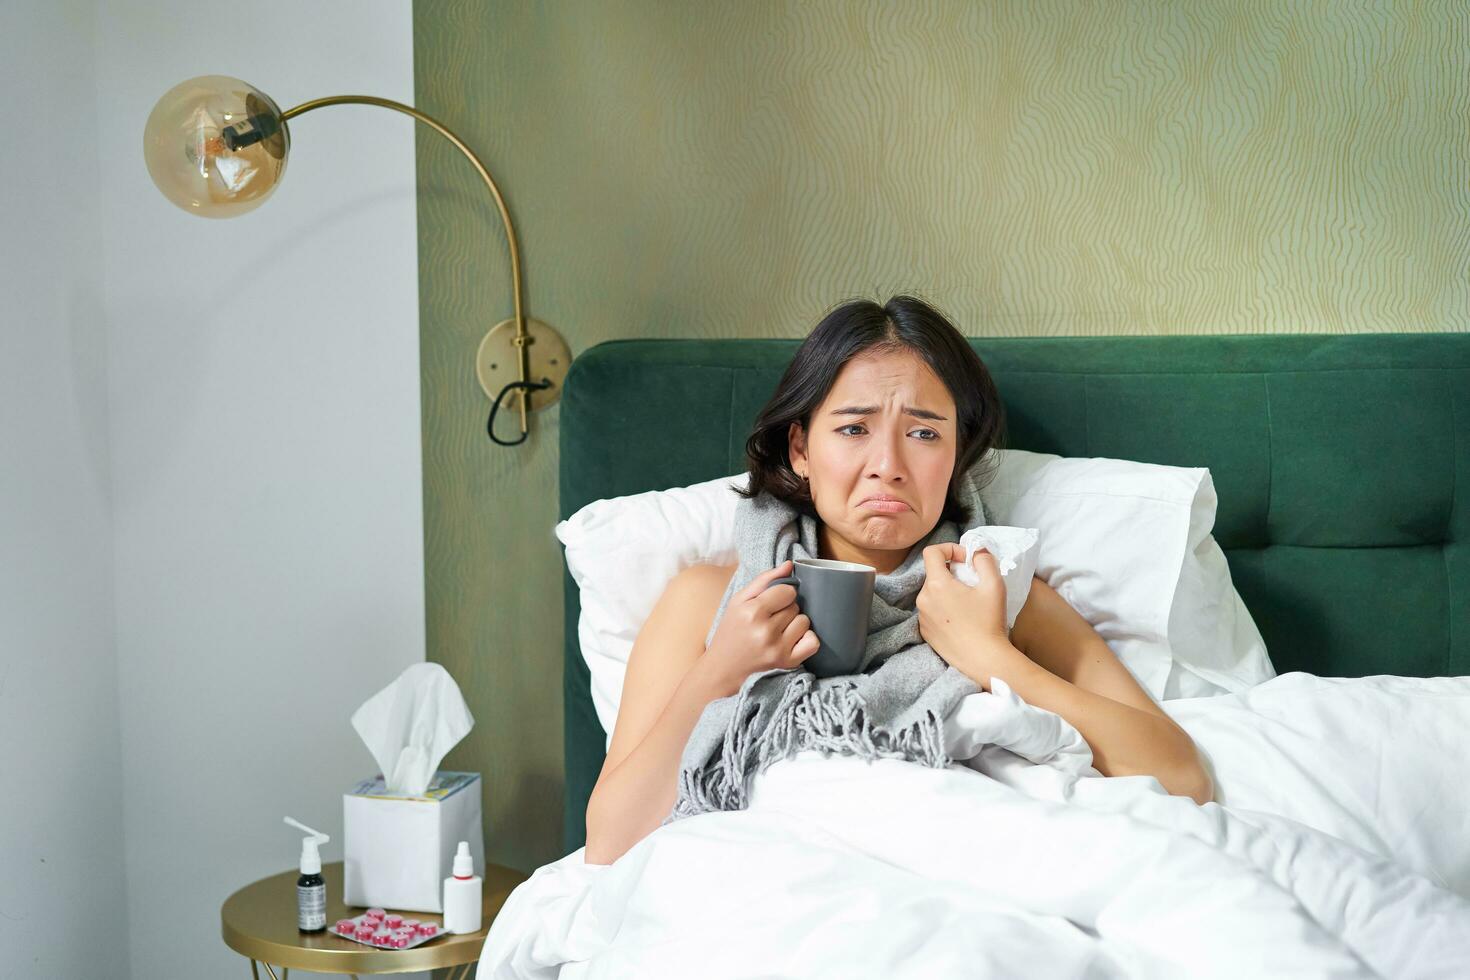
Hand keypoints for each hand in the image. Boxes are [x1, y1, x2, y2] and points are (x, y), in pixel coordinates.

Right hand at [701, 559, 819, 695]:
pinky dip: (806, 639)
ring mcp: (778, 649)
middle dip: (785, 610)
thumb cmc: (731, 632)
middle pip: (795, 606)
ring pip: (804, 622)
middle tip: (769, 620)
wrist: (722, 671)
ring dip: (794, 624)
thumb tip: (789, 565)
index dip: (780, 594)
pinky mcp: (788, 663)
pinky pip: (813, 642)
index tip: (770, 603)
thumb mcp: (738, 602)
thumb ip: (764, 580)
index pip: (787, 591)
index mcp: (752, 612)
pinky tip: (791, 640)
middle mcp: (766, 631)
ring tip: (777, 631)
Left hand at [916, 543, 1012, 677]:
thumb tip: (977, 549)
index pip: (931, 552)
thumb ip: (985, 559)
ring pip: (932, 593)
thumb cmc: (989, 621)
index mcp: (936, 584)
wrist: (983, 659)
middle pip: (933, 574)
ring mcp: (921, 617)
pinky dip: (943, 608)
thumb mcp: (994, 584)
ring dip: (947, 591)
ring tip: (968, 603)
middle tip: (972, 583)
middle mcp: (923, 599)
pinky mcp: (924, 632)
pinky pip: (931, 611)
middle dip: (951, 572)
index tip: (966, 560)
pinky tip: (961, 619)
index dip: (950, 549)